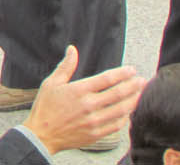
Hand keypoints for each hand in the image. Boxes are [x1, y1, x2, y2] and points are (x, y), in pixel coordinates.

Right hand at [23, 46, 143, 154]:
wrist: (42, 134)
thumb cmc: (45, 107)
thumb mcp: (51, 83)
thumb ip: (65, 66)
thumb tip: (72, 50)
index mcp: (78, 90)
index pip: (106, 79)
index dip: (122, 74)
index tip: (131, 70)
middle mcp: (89, 105)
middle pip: (118, 94)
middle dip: (133, 86)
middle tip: (142, 80)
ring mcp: (94, 121)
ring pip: (121, 110)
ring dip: (133, 101)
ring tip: (140, 94)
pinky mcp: (97, 133)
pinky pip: (117, 125)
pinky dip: (125, 117)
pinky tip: (128, 111)